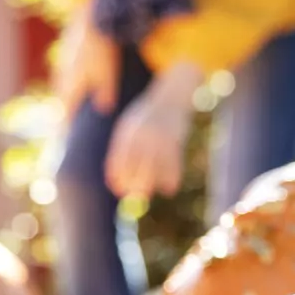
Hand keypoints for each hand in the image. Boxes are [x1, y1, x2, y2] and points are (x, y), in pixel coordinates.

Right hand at [53, 11, 118, 115]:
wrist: (91, 18)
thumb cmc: (101, 50)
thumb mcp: (108, 75)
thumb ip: (106, 94)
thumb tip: (104, 109)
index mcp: (71, 86)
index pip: (64, 112)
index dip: (64, 125)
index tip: (62, 138)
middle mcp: (63, 75)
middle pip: (61, 98)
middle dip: (63, 110)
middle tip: (64, 122)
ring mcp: (63, 60)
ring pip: (62, 82)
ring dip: (65, 93)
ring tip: (69, 100)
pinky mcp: (66, 47)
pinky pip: (66, 69)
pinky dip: (69, 78)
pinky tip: (75, 74)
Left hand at [106, 62, 202, 199]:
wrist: (171, 99)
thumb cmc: (145, 118)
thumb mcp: (129, 129)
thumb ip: (122, 152)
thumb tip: (117, 183)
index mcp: (128, 132)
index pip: (119, 162)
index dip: (117, 178)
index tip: (118, 189)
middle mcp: (143, 137)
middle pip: (136, 169)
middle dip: (134, 186)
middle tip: (135, 195)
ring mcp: (162, 140)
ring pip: (155, 173)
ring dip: (152, 185)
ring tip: (149, 191)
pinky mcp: (178, 143)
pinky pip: (173, 170)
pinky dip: (171, 182)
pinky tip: (168, 188)